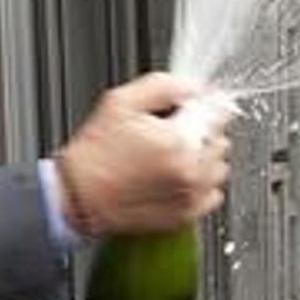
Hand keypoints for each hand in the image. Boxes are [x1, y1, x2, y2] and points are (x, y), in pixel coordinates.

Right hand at [55, 72, 230, 235]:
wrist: (79, 196)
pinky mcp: (186, 214)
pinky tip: (176, 177)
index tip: (197, 107)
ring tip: (172, 156)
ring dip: (204, 159)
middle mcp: (191, 170)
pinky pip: (214, 195)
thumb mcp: (122, 102)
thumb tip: (192, 88)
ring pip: (220, 167)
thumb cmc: (95, 154)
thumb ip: (164, 85)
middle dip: (201, 133)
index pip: (218, 115)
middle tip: (172, 133)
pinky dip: (202, 185)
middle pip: (220, 140)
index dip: (206, 107)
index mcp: (178, 141)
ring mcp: (191, 195)